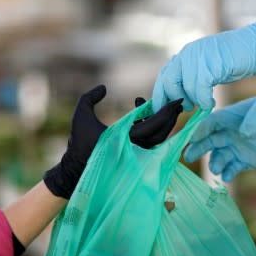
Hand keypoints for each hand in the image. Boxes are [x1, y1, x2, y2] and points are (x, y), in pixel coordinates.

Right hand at [44, 86, 183, 197]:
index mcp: (122, 139)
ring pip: (158, 139)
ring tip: (169, 107)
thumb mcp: (81, 114)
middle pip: (160, 134)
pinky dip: (154, 127)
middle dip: (170, 118)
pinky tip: (147, 112)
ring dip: (165, 123)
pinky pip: (152, 141)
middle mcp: (133, 149)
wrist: (76, 168)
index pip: (150, 127)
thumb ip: (90, 97)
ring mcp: (135, 154)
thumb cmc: (79, 141)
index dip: (163, 114)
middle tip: (178, 103)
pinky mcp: (135, 155)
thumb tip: (104, 87)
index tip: (173, 101)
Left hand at [152, 20, 255, 111]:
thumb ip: (194, 78)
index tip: (164, 110)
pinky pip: (200, 89)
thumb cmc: (236, 59)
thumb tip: (182, 98)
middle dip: (174, 100)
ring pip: (184, 88)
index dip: (161, 95)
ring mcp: (198, 57)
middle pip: (168, 82)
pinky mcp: (210, 64)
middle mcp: (188, 54)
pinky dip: (204, 101)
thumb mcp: (209, 68)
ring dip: (194, 101)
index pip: (164, 76)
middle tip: (186, 109)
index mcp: (186, 54)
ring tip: (204, 105)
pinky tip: (211, 103)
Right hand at [184, 91, 255, 181]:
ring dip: (214, 162)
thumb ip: (254, 117)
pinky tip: (227, 176)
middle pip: (208, 141)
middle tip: (189, 156)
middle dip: (198, 148)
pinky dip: (228, 173)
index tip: (193, 137)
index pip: (210, 123)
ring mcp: (235, 148)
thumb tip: (243, 132)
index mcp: (230, 117)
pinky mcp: (245, 160)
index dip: (200, 130)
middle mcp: (228, 133)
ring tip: (216, 167)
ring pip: (218, 157)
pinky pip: (232, 168)